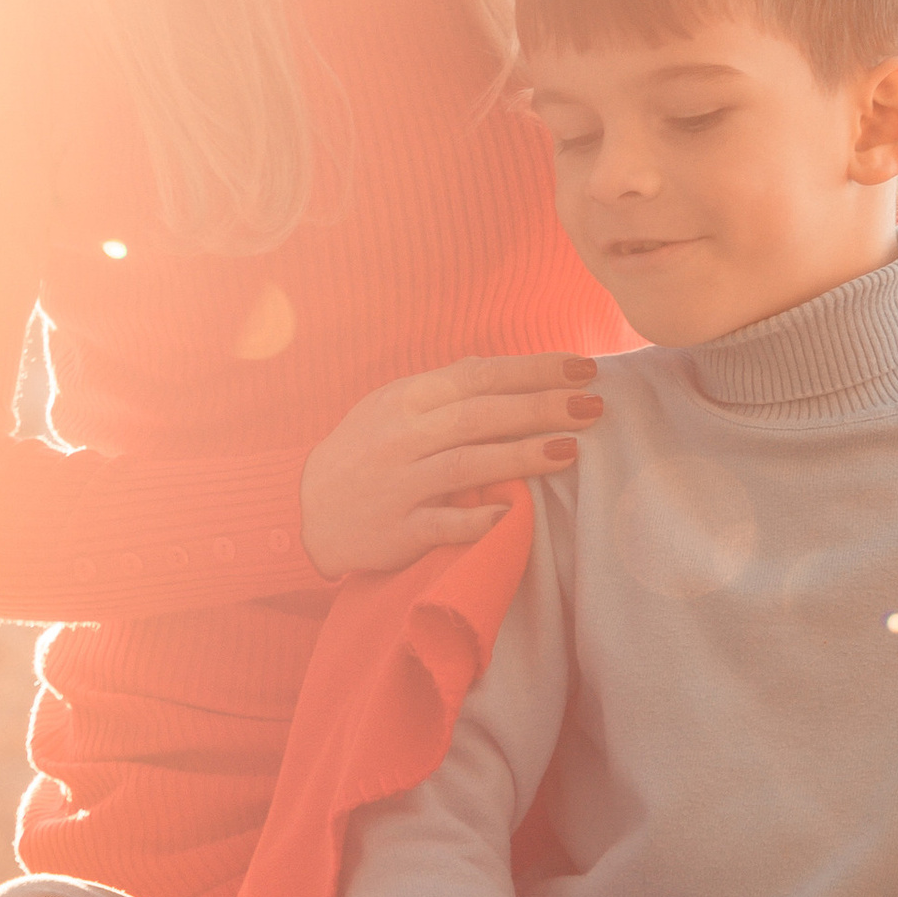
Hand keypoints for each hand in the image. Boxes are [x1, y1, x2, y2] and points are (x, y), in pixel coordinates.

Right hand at [298, 354, 604, 576]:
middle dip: (540, 408)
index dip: (533, 370)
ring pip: (466, 464)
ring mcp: (399, 485)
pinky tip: (513, 512)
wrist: (305, 511)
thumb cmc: (365, 453)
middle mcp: (402, 437)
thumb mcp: (392, 406)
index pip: (479, 375)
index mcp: (406, 399)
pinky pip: (443, 524)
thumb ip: (443, 389)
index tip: (582, 368)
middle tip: (592, 405)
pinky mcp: (398, 531)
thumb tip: (494, 365)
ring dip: (521, 456)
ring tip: (570, 449)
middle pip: (480, 415)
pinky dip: (478, 519)